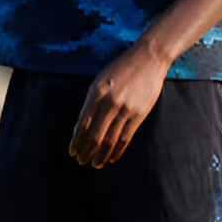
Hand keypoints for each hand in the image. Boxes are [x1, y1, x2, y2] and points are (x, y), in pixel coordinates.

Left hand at [69, 44, 167, 167]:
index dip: (77, 140)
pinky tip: (111, 157)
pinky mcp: (139, 114)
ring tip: (95, 164)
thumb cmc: (120, 69)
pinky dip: (117, 150)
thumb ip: (91, 102)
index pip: (83, 123)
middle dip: (86, 151)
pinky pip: (125, 137)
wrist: (148, 58)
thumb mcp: (100, 81)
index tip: (73, 151)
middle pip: (95, 135)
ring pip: (110, 140)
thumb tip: (81, 127)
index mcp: (96, 92)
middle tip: (81, 161)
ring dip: (101, 155)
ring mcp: (125, 108)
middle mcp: (109, 101)